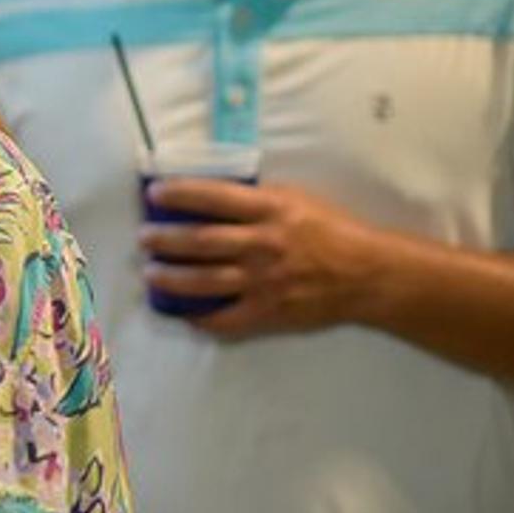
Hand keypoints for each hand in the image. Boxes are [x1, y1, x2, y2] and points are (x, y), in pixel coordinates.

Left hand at [139, 179, 384, 337]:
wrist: (369, 274)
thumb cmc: (331, 230)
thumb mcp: (297, 200)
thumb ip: (256, 200)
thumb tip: (210, 196)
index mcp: (271, 210)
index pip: (214, 197)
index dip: (180, 193)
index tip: (155, 193)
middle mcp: (264, 244)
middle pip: (200, 241)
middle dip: (165, 239)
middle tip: (144, 238)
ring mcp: (265, 281)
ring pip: (205, 280)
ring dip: (172, 278)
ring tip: (151, 273)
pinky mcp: (270, 311)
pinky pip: (227, 319)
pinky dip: (202, 319)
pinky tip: (184, 314)